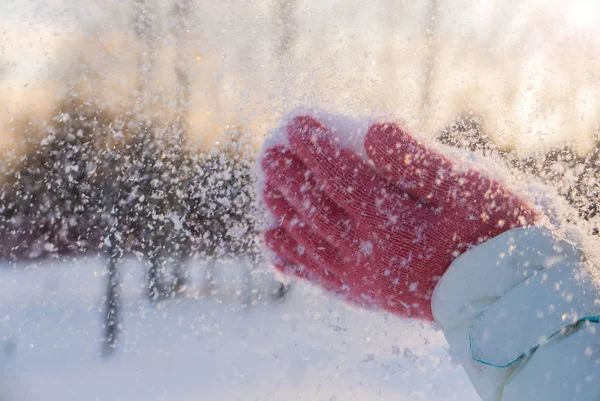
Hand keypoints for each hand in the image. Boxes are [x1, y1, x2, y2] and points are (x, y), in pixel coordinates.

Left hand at [261, 115, 535, 318]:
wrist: (502, 300)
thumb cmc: (494, 236)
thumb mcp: (471, 189)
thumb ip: (418, 161)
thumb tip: (371, 129)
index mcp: (394, 225)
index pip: (340, 177)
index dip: (315, 147)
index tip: (295, 122)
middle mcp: (369, 254)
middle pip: (315, 208)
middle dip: (289, 176)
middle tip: (268, 150)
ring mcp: (362, 278)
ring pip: (309, 240)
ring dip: (283, 211)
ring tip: (265, 188)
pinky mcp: (364, 295)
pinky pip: (317, 274)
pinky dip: (292, 257)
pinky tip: (273, 245)